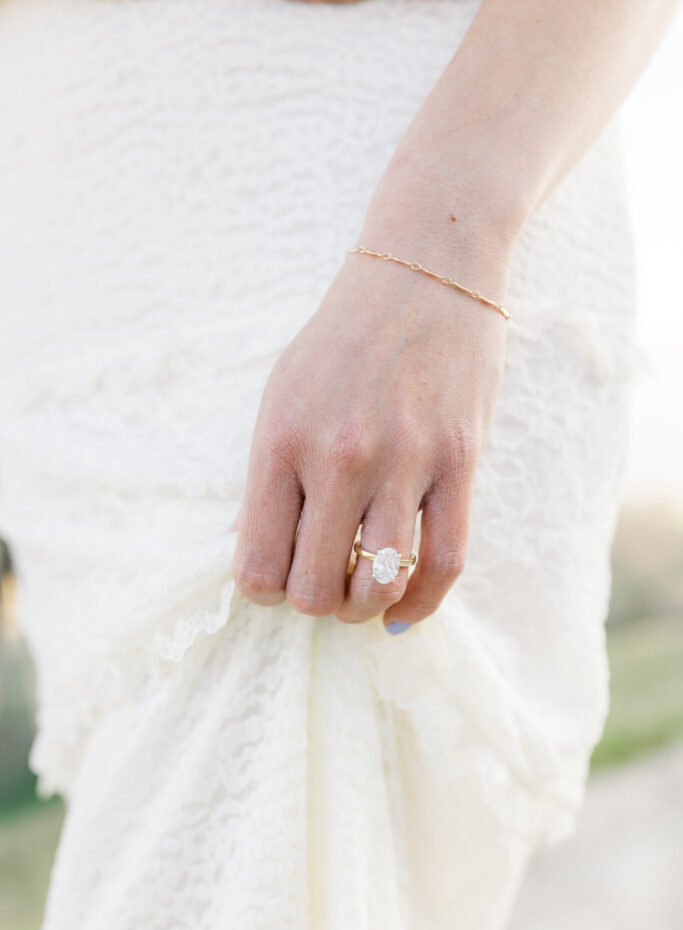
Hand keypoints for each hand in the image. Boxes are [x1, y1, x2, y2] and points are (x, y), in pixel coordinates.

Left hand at [231, 180, 514, 629]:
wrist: (424, 274)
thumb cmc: (344, 339)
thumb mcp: (282, 394)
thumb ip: (267, 477)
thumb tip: (249, 549)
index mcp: (281, 441)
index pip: (257, 564)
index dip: (262, 590)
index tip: (275, 578)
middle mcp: (338, 458)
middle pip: (313, 588)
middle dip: (312, 603)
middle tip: (319, 586)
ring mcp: (403, 462)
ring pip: (377, 585)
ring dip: (362, 610)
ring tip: (359, 599)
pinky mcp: (459, 463)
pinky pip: (444, 563)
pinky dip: (421, 603)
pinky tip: (403, 610)